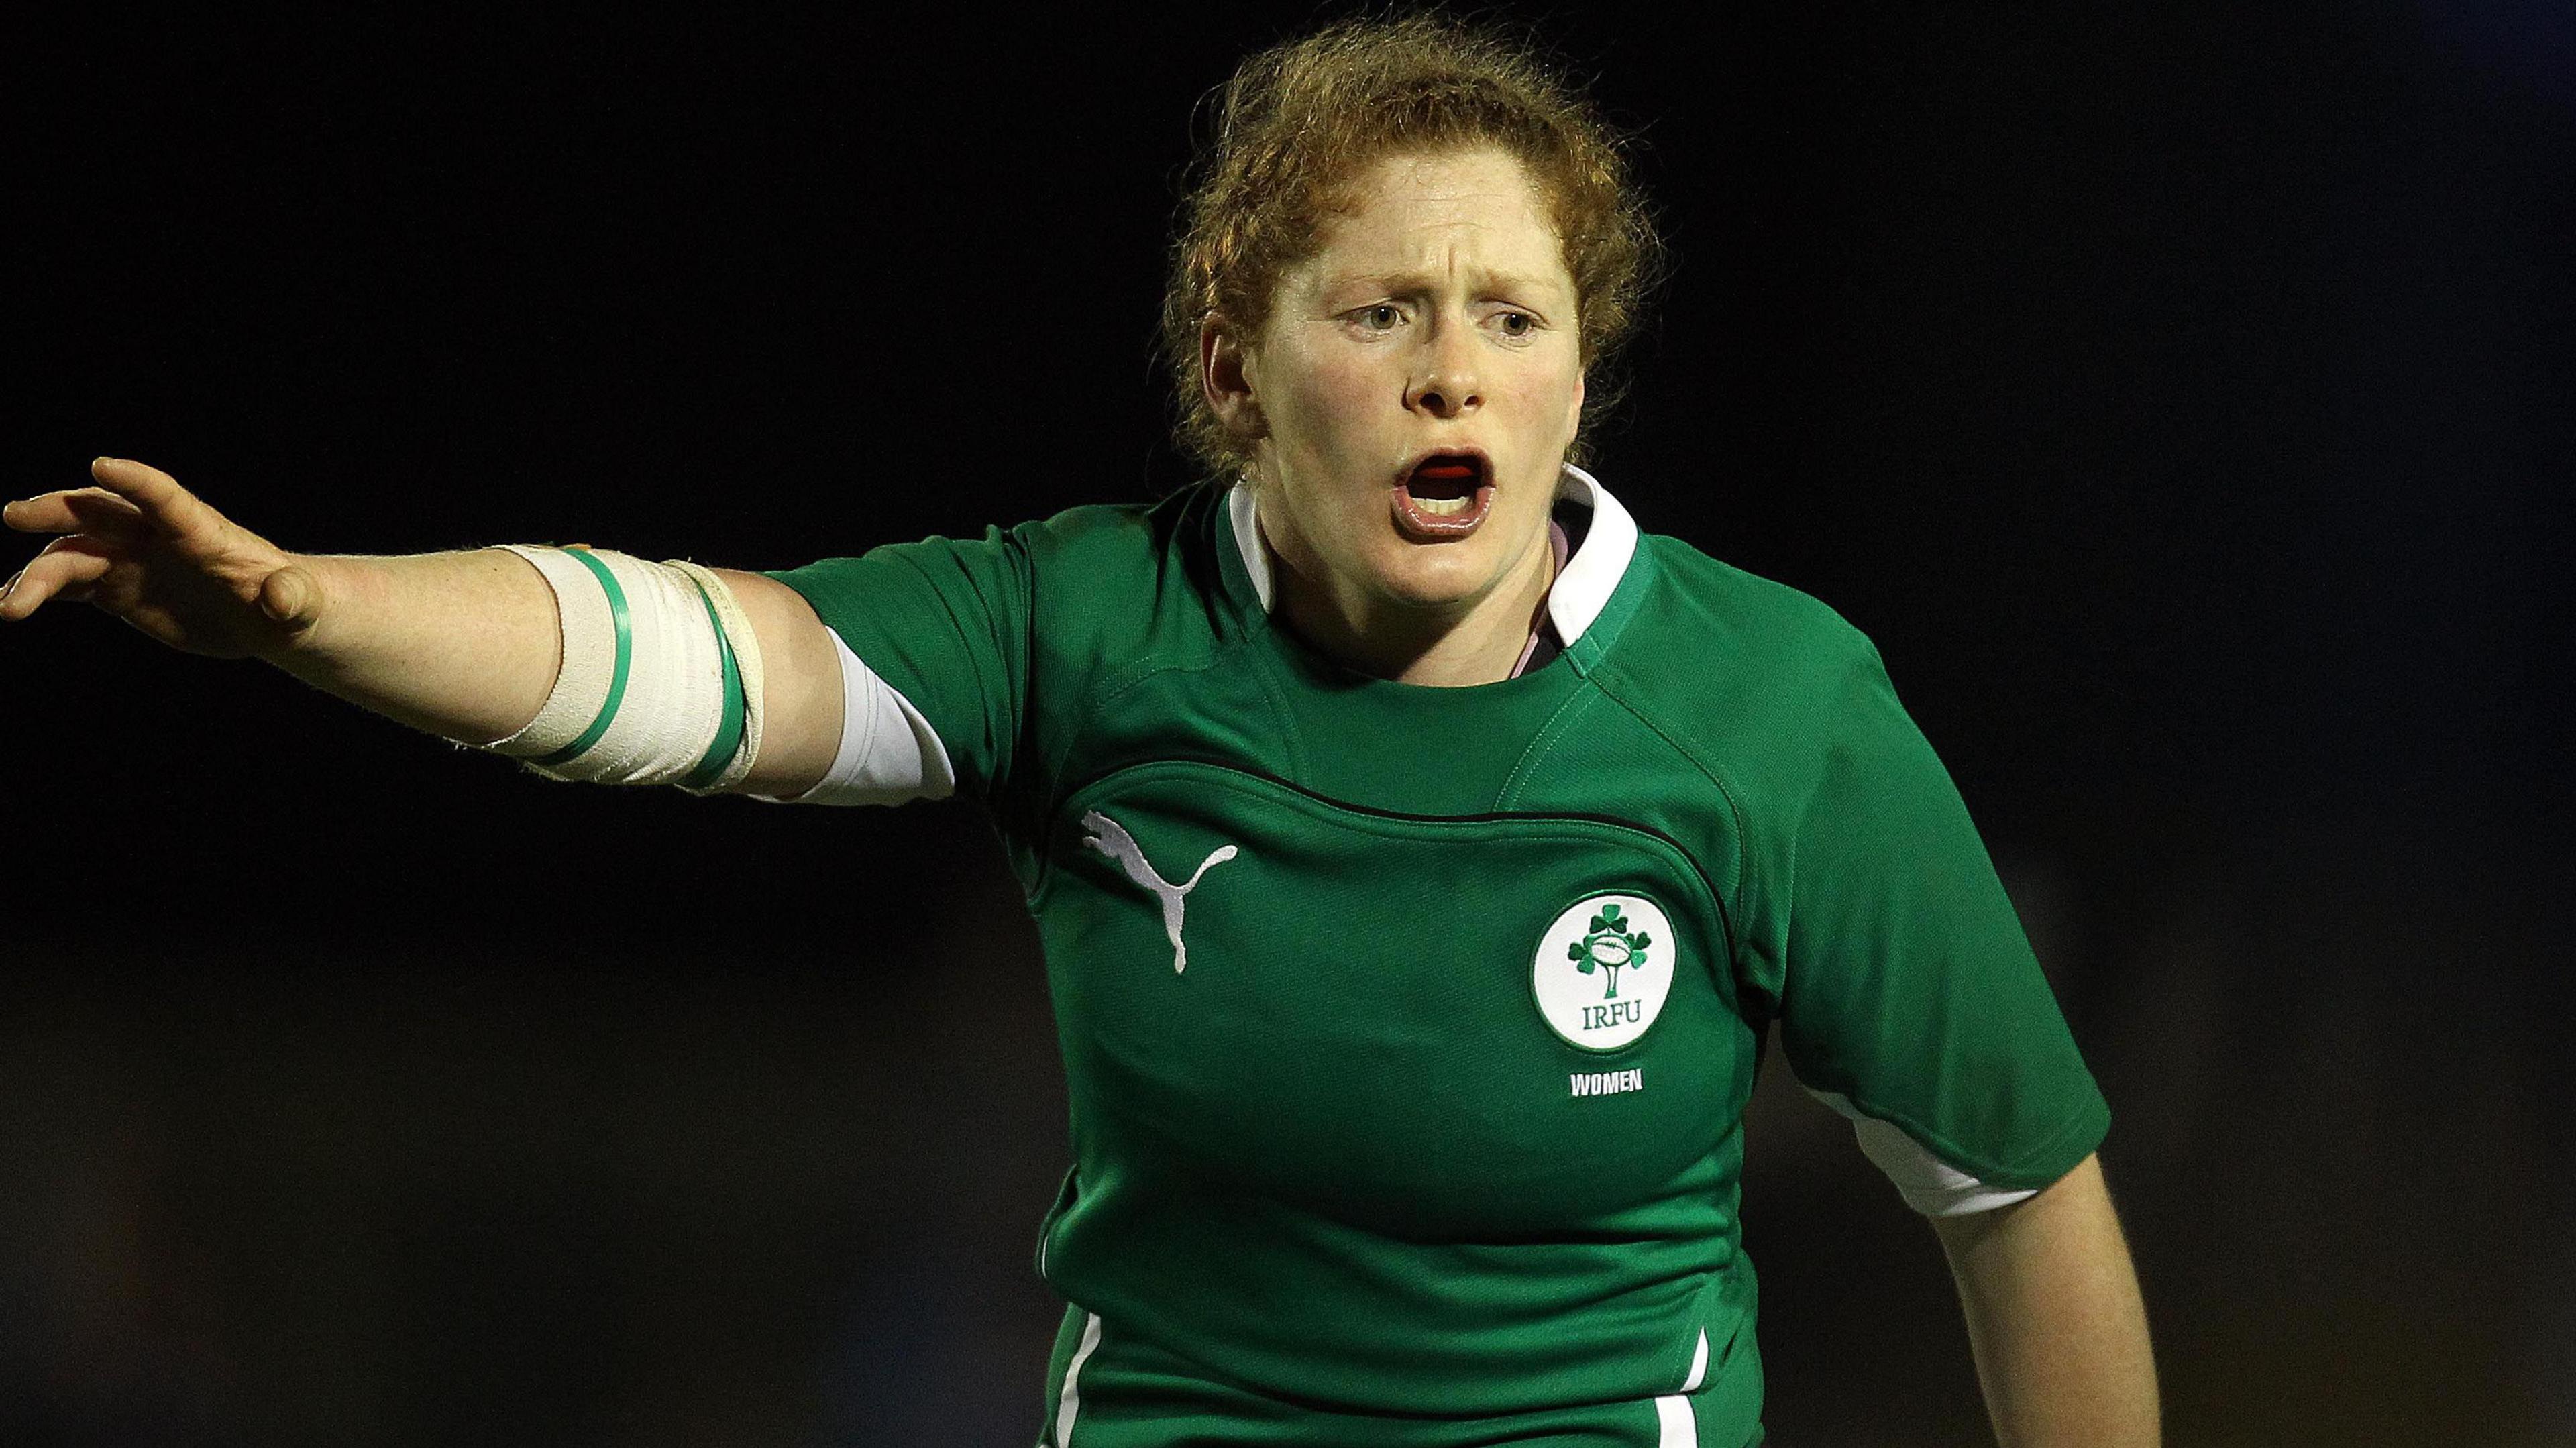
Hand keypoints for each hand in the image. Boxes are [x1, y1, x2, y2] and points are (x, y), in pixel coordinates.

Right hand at [2, 457, 329, 659]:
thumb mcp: (296, 606)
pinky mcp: (114, 587)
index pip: (165, 497)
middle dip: (58, 509)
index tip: (101, 466)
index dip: (136, 481)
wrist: (266, 617)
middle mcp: (155, 536)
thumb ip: (290, 598)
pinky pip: (67, 583)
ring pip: (71, 555)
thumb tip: (283, 598)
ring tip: (8, 608)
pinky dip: (37, 591)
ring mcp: (129, 558)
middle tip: (16, 515)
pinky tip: (9, 606)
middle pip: (99, 511)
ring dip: (37, 576)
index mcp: (201, 531)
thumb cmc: (289, 604)